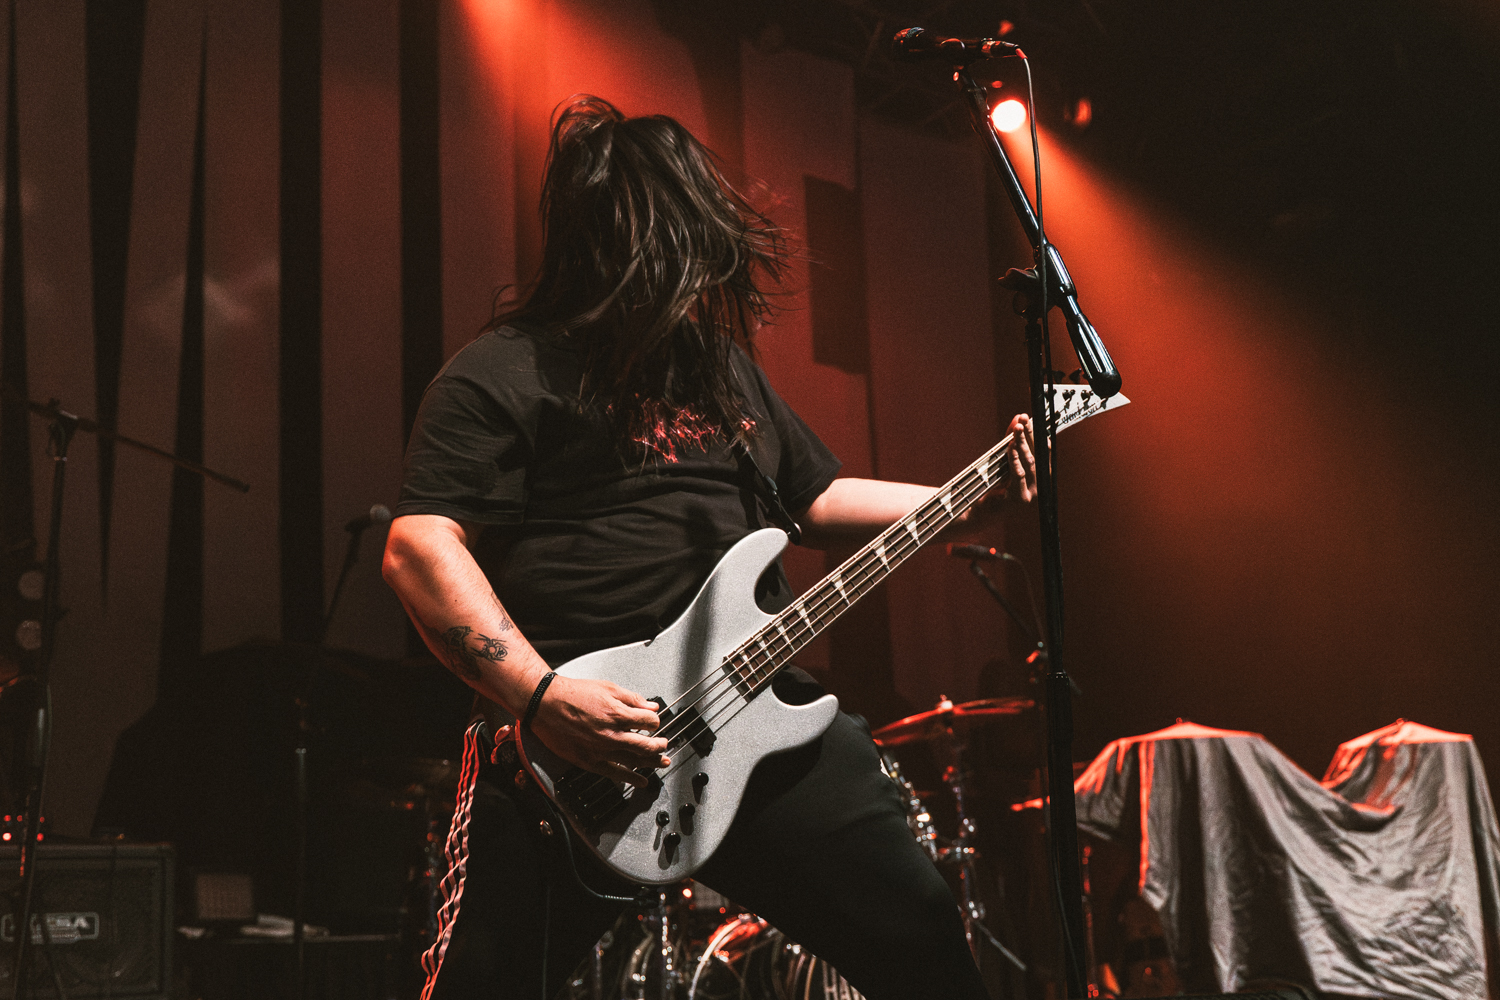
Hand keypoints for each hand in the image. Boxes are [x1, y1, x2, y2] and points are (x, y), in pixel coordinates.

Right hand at [528, 675, 671, 787]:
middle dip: (659, 745)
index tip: (653, 722)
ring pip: (634, 760)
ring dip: (651, 762)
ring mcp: (601, 750)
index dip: (655, 721)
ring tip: (661, 762)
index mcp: (617, 714)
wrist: (546, 704)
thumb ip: (632, 699)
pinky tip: (641, 781)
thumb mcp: (608, 688)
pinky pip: (615, 774)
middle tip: (664, 745)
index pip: (649, 722)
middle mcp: (611, 735)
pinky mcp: (589, 761)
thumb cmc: (574, 695)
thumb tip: (650, 706)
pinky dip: (631, 778)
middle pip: (646, 745)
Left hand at [943, 413, 1037, 540]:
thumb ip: (1012, 439)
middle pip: (1037, 455)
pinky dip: (1014, 460)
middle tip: (1022, 422)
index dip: (1036, 433)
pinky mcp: (1020, 500)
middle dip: (1029, 436)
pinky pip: (1018, 475)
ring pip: (1029, 464)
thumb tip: (1019, 417)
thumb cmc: (992, 484)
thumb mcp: (1004, 458)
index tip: (1028, 419)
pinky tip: (1010, 448)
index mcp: (1039, 475)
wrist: (977, 510)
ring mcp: (1032, 494)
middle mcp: (1040, 485)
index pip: (1043, 450)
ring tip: (1016, 431)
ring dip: (1023, 445)